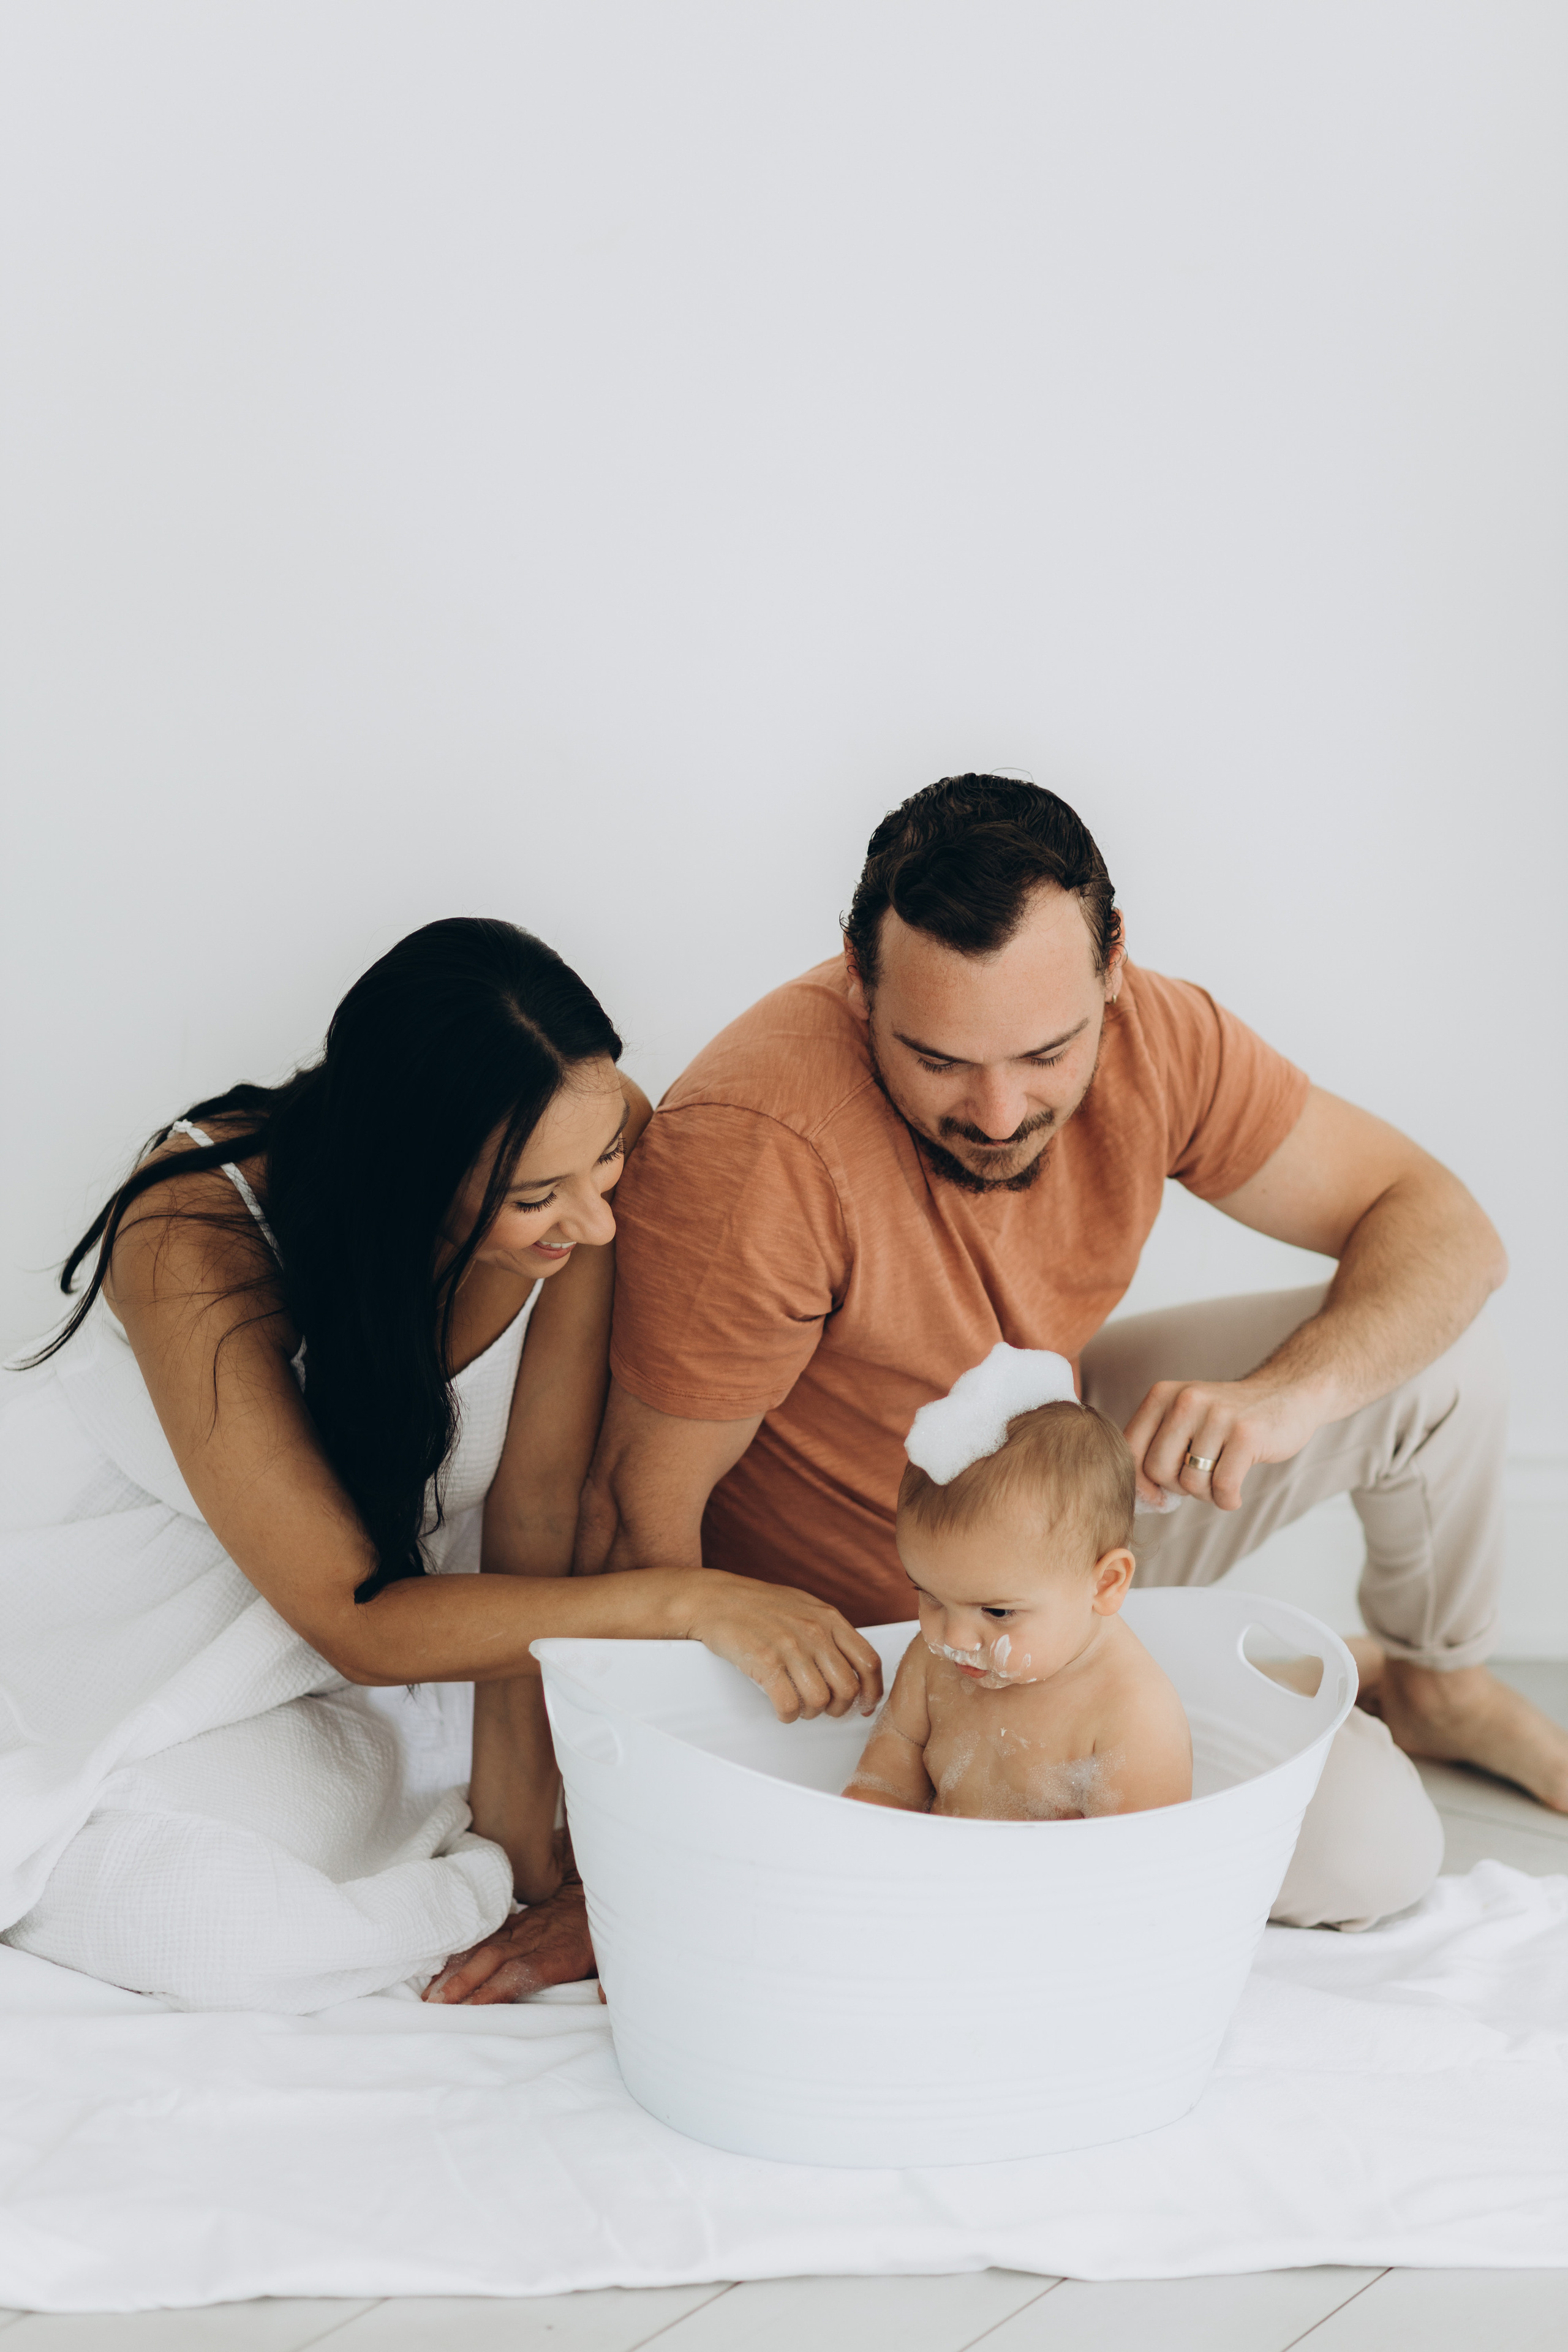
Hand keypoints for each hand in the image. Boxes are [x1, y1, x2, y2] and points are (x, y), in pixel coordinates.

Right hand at [423, 1875, 595, 2004]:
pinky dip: (463, 1951)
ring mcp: (523, 1928)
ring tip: (430, 1992)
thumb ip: (609, 1981)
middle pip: (493, 1961)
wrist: (597, 1889)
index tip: (470, 2008)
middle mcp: (535, 1940)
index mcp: (558, 1953)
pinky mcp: (517, 1921)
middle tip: (435, 2004)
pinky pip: (486, 1935)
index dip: (494, 1989)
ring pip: (484, 1948)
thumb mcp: (612, 1957)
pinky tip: (443, 1967)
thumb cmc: (602, 1935)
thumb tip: (605, 1998)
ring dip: (456, 1970)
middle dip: (463, 1982)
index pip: (521, 1973)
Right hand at [682, 1570, 883, 1721]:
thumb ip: (830, 1632)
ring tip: (799, 1706)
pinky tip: (781, 1709)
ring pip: (819, 1700)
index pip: (868, 1661)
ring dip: (810, 1712)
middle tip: (825, 1709)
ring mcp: (790, 1647)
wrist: (716, 1599)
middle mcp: (814, 1632)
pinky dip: (787, 1715)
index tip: (865, 1704)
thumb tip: (853, 1663)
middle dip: (838, 1707)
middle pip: (847, 1687)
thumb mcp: (805, 1607)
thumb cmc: (759, 1604)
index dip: (872, 1690)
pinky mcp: (765, 1663)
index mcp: (829, 1618)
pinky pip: (788, 1705)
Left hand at [1123, 1373, 1326, 1511]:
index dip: (1140, 1482)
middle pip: (1158, 1470)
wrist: (1287, 1394)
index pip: (1129, 1449)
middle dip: (1178, 1488)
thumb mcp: (1185, 1419)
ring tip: (1221, 1480)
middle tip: (1200, 1480)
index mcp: (1162, 1395)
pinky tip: (1234, 1493)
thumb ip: (1157, 1449)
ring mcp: (1216, 1415)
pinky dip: (1227, 1500)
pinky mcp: (1246, 1434)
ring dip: (1207, 1495)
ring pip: (1191, 1482)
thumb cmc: (1228, 1419)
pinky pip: (1223, 1487)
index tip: (1157, 1496)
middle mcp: (1185, 1400)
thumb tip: (1141, 1498)